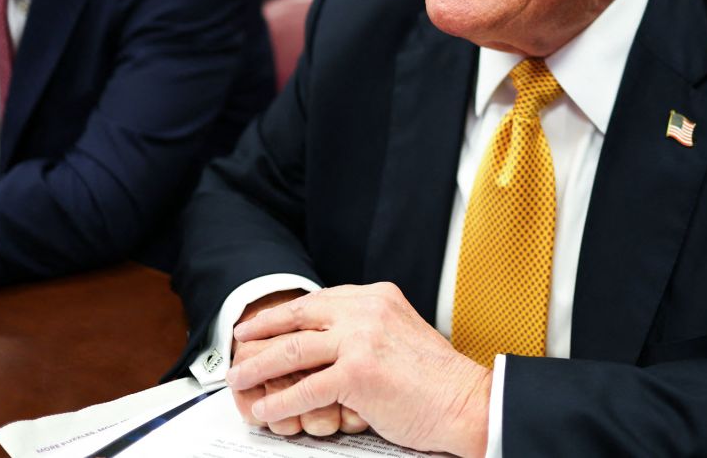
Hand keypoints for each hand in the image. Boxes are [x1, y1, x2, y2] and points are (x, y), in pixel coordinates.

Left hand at [227, 282, 492, 456]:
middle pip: (299, 316)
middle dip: (262, 330)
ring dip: (258, 366)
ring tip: (239, 377)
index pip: (319, 299)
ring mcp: (361, 339)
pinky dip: (280, 402)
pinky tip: (266, 410)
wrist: (466, 401)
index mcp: (378, 296)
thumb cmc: (438, 379)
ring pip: (293, 350)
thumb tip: (332, 338)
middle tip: (239, 342)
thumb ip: (369, 327)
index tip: (265, 322)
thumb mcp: (401, 333)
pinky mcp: (357, 373)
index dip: (285, 313)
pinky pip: (305, 388)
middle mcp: (367, 310)